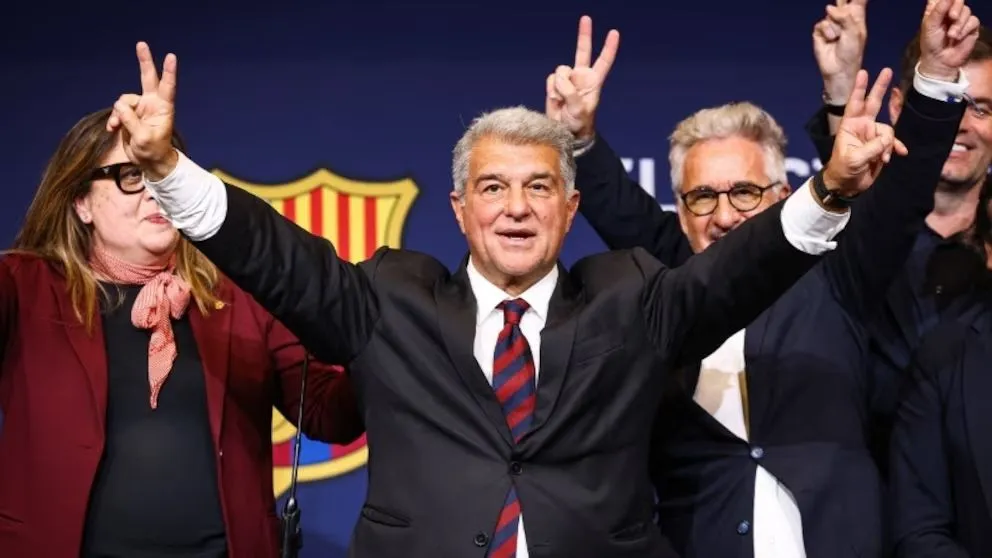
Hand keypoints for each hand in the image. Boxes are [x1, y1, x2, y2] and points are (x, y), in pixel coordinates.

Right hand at [107, 42, 178, 180]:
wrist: (149, 162)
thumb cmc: (153, 151)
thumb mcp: (143, 139)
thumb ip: (132, 121)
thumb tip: (120, 105)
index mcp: (163, 109)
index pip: (167, 87)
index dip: (168, 72)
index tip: (171, 56)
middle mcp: (152, 104)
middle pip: (147, 78)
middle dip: (144, 61)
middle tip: (141, 44)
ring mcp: (141, 108)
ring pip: (124, 100)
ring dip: (118, 113)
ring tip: (116, 127)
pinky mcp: (130, 115)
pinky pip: (118, 110)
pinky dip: (114, 119)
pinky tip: (112, 128)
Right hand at [545, 16, 619, 140]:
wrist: (564, 132)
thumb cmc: (579, 123)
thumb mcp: (580, 110)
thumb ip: (572, 93)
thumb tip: (560, 80)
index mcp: (594, 82)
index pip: (603, 61)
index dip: (609, 47)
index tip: (614, 33)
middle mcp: (581, 77)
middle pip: (583, 51)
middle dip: (584, 34)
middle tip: (586, 17)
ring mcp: (568, 80)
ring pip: (560, 70)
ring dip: (559, 85)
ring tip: (562, 100)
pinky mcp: (555, 85)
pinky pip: (550, 80)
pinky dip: (551, 90)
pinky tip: (556, 100)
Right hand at [812, 0, 867, 103]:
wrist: (838, 69)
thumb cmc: (851, 52)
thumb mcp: (855, 32)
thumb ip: (844, 16)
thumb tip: (828, 8)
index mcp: (857, 16)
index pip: (858, 0)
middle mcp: (843, 18)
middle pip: (842, 1)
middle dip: (841, 1)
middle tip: (842, 9)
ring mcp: (831, 24)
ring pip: (830, 14)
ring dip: (836, 27)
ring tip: (838, 38)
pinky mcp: (820, 31)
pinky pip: (822, 24)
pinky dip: (827, 32)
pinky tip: (831, 40)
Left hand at [823, 68, 908, 195]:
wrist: (847, 186)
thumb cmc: (843, 170)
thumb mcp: (855, 159)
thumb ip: (872, 147)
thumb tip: (888, 139)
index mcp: (850, 126)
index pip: (855, 103)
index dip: (859, 88)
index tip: (863, 72)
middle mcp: (862, 127)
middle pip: (873, 103)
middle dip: (879, 87)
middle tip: (886, 70)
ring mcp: (872, 136)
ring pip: (888, 131)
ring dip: (888, 144)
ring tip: (882, 158)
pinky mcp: (880, 146)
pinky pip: (892, 142)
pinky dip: (896, 148)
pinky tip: (900, 153)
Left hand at [918, 0, 980, 79]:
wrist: (940, 61)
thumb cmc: (931, 44)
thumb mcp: (930, 26)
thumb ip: (938, 10)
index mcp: (936, 9)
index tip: (946, 1)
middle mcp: (949, 12)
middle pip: (958, 0)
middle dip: (956, 6)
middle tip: (952, 16)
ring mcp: (961, 19)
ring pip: (966, 11)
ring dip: (959, 24)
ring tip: (951, 36)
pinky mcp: (970, 27)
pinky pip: (973, 21)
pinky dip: (965, 29)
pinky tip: (957, 38)